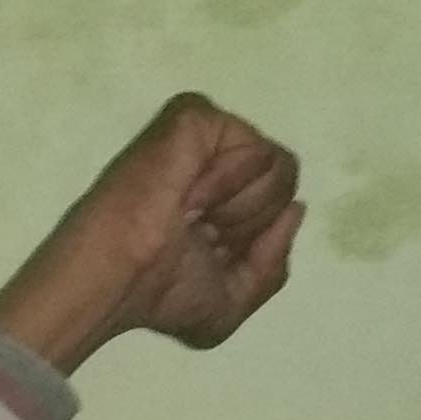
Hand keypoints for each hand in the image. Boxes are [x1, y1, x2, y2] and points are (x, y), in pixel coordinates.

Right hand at [0, 93, 307, 372]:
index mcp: (223, 201)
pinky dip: (230, 183)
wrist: (124, 276)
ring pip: (279, 166)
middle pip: (286, 181)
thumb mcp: (234, 301)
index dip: (257, 240)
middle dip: (253, 223)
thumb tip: (296, 208)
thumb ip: (275, 259)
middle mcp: (218, 164)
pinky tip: (189, 197)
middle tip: (203, 235)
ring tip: (193, 215)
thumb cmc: (162, 294)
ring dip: (242, 208)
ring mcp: (208, 138)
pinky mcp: (196, 118)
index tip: (212, 254)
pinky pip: (254, 148)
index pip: (282, 205)